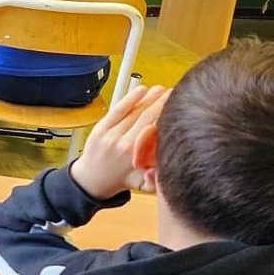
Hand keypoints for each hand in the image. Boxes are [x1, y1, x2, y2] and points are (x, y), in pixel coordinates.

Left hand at [69, 85, 169, 199]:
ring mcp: (110, 134)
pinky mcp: (100, 128)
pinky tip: (141, 90)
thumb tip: (171, 165)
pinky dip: (129, 98)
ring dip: (149, 98)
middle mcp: (122, 143)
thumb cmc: (121, 179)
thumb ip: (158, 179)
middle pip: (147, 117)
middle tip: (175, 93)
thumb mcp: (144, 185)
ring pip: (134, 111)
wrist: (92, 179)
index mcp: (135, 155)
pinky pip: (117, 110)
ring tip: (162, 90)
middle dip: (162, 102)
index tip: (181, 106)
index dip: (168, 115)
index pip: (156, 129)